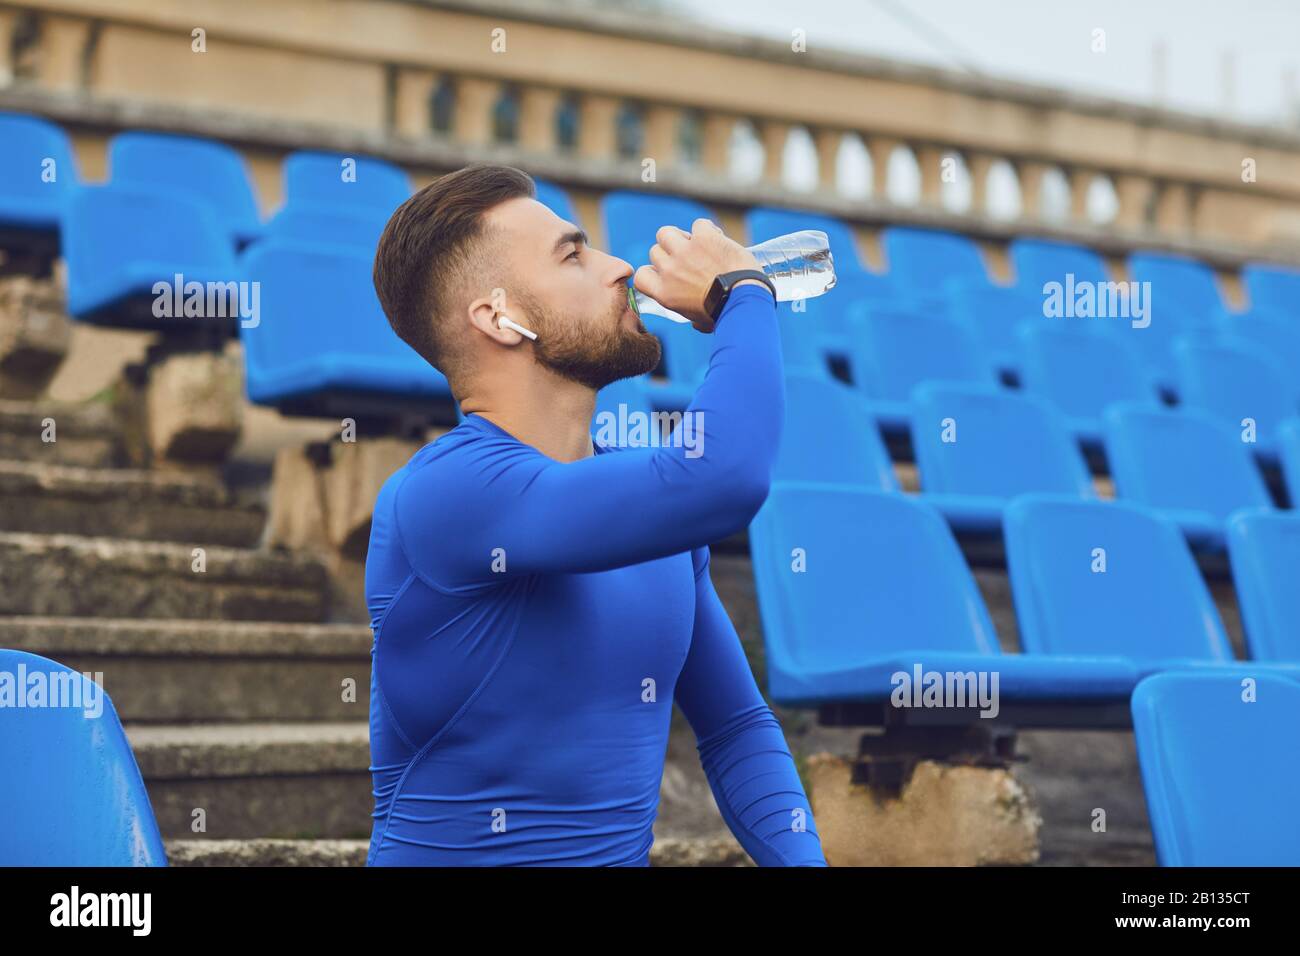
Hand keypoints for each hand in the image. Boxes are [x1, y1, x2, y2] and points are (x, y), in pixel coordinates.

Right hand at [632, 218, 762, 332]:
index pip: (641, 275)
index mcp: (664, 292)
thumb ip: (691, 315)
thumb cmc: (724, 313)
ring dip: (679, 236)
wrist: (743, 299)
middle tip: (690, 260)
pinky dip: (708, 230)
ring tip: (696, 244)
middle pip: (655, 251)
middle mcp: (669, 271)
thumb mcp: (699, 321)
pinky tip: (717, 239)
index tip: (665, 273)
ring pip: (666, 232)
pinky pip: (698, 225)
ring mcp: (684, 252)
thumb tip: (696, 323)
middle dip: (670, 254)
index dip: (652, 271)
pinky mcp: (703, 238)